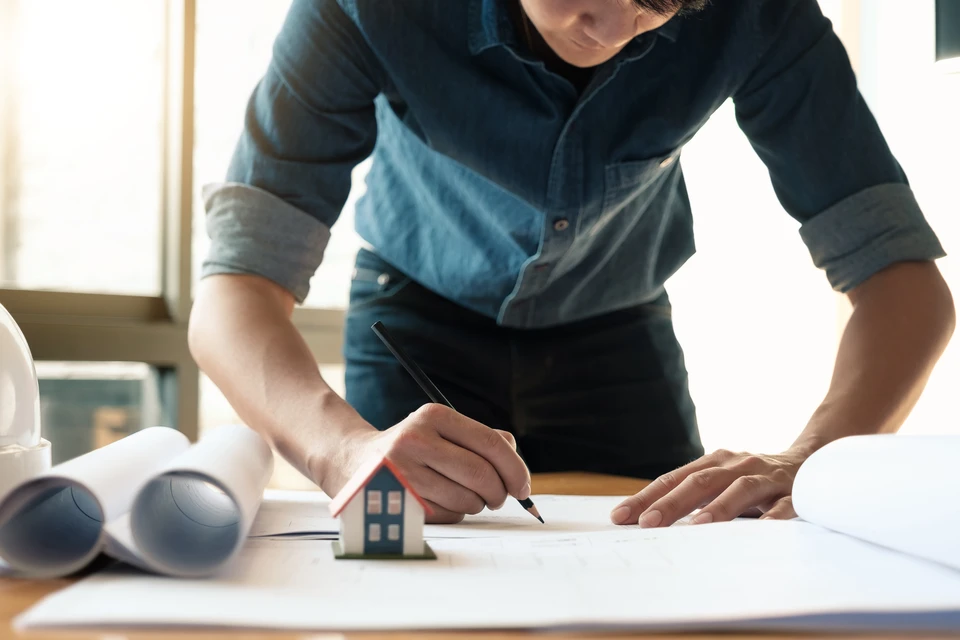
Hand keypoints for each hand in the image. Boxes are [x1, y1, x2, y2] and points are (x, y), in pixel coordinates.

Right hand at [340, 404, 530, 523]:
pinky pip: (447, 515)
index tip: (523, 486)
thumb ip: (481, 437)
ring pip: (467, 499)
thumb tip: (514, 456)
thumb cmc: (411, 447)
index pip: (490, 443)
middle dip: (499, 492)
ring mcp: (404, 471)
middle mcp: (415, 439)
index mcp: (433, 415)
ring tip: (464, 495)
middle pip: (481, 474)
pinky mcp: (397, 499)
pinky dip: (455, 514)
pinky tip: (442, 501)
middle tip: (499, 497)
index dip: (515, 469)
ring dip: (476, 504)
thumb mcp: (441, 429)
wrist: (353, 461)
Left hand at [610, 447, 809, 527]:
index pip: (673, 480)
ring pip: (740, 489)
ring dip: (719, 507)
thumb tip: (648, 520)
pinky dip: (773, 516)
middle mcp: (736, 464)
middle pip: (700, 482)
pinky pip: (785, 505)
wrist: (811, 460)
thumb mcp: (721, 482)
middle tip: (647, 523)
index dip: (646, 497)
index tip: (620, 516)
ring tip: (698, 526)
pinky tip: (763, 529)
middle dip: (671, 503)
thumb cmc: (753, 479)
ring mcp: (766, 476)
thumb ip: (693, 497)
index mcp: (713, 462)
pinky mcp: (795, 492)